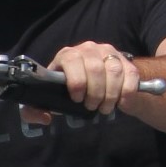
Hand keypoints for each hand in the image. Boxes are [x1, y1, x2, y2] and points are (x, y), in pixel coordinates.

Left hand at [21, 42, 137, 124]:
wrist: (96, 84)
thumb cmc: (70, 92)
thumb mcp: (49, 100)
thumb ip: (35, 111)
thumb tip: (44, 117)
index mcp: (67, 55)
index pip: (71, 60)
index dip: (76, 81)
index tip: (78, 99)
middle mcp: (88, 49)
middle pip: (94, 68)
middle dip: (94, 93)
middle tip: (93, 107)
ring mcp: (109, 53)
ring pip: (114, 71)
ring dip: (110, 95)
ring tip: (105, 107)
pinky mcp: (126, 62)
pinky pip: (130, 75)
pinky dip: (127, 92)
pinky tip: (120, 102)